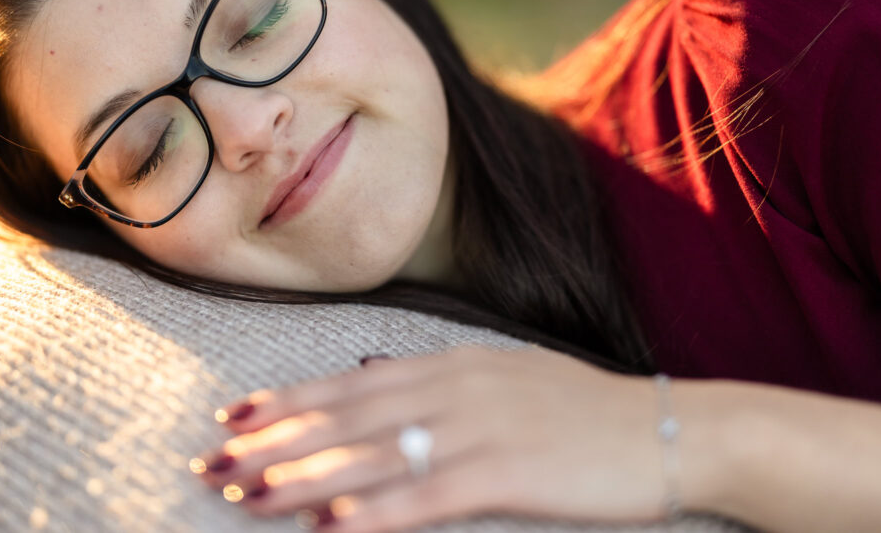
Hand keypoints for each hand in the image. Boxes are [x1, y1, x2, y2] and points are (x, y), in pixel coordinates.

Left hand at [193, 345, 668, 531]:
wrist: (666, 429)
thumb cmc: (580, 410)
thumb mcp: (502, 377)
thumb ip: (438, 381)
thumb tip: (375, 373)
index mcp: (451, 363)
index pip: (349, 382)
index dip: (287, 400)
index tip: (235, 417)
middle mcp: (453, 387)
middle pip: (343, 419)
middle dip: (273, 444)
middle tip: (213, 464)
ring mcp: (479, 428)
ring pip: (370, 456)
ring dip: (302, 480)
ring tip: (246, 497)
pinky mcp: (508, 474)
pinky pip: (426, 496)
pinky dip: (373, 511)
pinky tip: (330, 526)